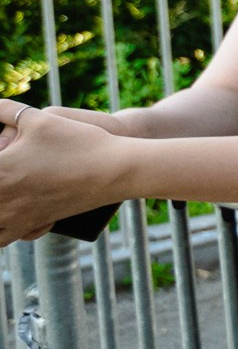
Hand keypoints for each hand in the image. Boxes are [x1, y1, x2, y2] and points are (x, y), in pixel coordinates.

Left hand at [0, 102, 132, 241]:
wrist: (115, 170)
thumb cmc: (79, 141)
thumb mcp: (40, 116)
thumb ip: (6, 109)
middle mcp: (2, 197)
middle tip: (2, 178)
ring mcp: (16, 215)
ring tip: (2, 196)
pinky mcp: (34, 224)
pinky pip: (2, 238)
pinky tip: (3, 219)